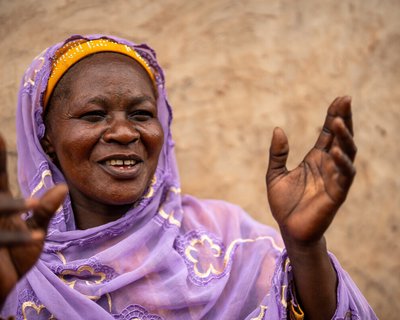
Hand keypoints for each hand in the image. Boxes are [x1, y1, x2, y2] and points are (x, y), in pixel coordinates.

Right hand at [0, 135, 66, 303]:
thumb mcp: (34, 231)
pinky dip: (20, 239)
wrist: (4, 289)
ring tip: (33, 207)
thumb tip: (63, 186)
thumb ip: (44, 210)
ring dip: (11, 209)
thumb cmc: (13, 258)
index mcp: (1, 208)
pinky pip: (2, 240)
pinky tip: (36, 238)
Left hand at [266, 96, 355, 245]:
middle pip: (340, 138)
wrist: (288, 229)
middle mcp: (328, 165)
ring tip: (339, 121)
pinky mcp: (337, 194)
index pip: (328, 133)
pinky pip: (344, 176)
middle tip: (346, 100)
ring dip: (344, 137)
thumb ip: (277, 153)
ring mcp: (334, 178)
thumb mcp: (274, 174)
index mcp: (315, 159)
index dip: (334, 116)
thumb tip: (278, 129)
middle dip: (344, 119)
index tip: (340, 98)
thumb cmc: (284, 203)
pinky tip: (335, 152)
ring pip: (346, 153)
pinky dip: (342, 163)